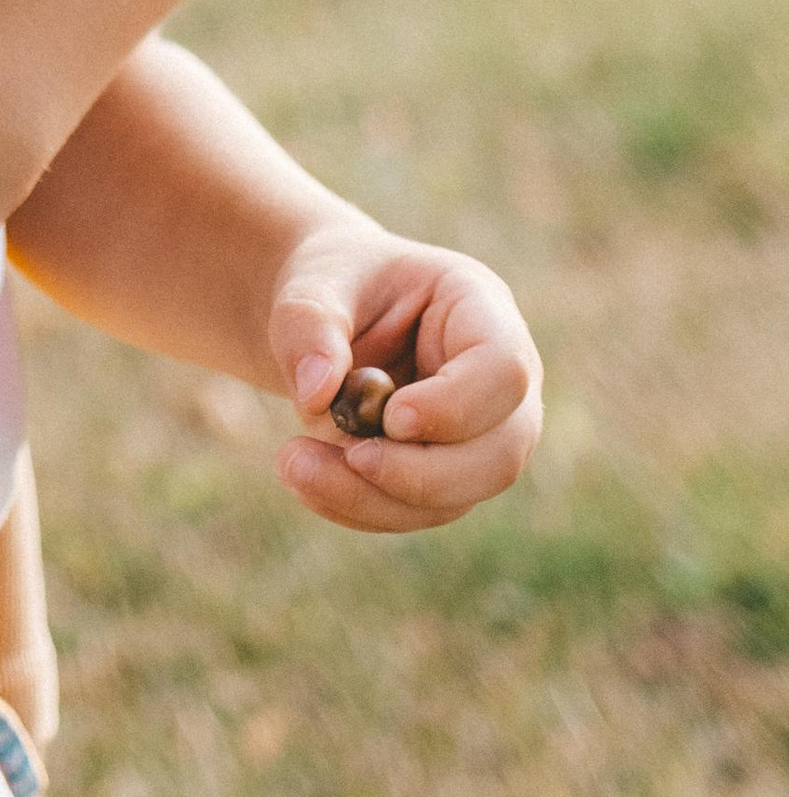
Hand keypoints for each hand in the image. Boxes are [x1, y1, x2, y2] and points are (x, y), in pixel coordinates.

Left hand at [266, 225, 542, 533]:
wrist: (323, 322)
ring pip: (458, 496)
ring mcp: (482, 435)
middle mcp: (499, 382)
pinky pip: (417, 511)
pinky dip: (359, 505)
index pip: (503, 370)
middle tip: (345, 458)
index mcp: (482, 309)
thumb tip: (316, 395)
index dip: (454, 406)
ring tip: (293, 463)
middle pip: (501, 452)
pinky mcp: (447, 476)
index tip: (390, 418)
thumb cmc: (331, 287)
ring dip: (375, 498)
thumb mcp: (310, 285)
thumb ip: (308, 325)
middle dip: (419, 474)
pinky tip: (305, 477)